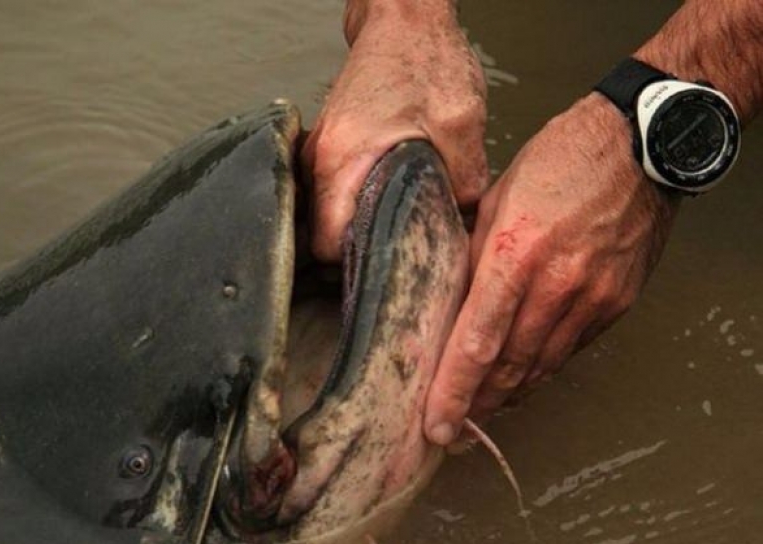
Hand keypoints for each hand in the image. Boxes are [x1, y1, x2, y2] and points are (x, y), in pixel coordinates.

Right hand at [301, 0, 487, 260]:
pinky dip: (355, 207)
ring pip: (327, 215)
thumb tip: (465, 222)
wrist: (403, 18)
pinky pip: (334, 193)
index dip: (353, 268)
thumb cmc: (425, 60)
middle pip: (322, 234)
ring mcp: (323, 152)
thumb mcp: (460, 123)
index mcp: (344, 159)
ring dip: (355, 231)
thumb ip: (465, 180)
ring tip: (394, 240)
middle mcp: (322, 159)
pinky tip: (388, 208)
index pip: (326, 242)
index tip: (383, 274)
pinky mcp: (333, 146)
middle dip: (355, 256)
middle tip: (395, 266)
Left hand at [424, 93, 680, 444]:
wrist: (638, 148)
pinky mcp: (616, 303)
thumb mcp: (497, 200)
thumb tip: (451, 298)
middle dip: (477, 404)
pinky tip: (522, 378)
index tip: (437, 426)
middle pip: (510, 366)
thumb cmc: (559, 162)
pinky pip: (570, 349)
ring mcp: (593, 298)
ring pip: (542, 366)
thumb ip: (474, 255)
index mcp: (516, 253)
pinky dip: (542, 368)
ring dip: (509, 394)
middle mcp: (557, 284)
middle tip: (453, 429)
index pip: (477, 341)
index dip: (454, 391)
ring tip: (481, 411)